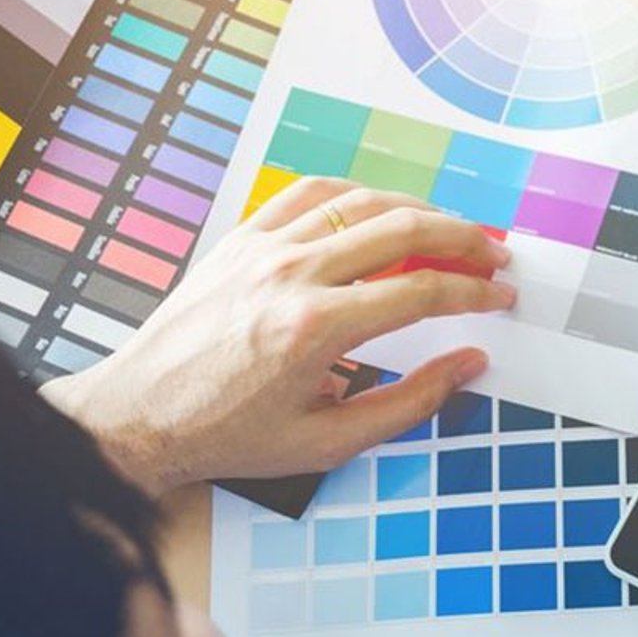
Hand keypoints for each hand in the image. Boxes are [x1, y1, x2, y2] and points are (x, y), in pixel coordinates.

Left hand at [42, 177, 514, 493]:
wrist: (136, 416)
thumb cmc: (228, 434)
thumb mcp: (328, 442)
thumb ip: (410, 402)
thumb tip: (469, 364)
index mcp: (316, 329)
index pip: (422, 291)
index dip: (475, 291)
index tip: (501, 296)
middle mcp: (292, 275)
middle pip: (404, 229)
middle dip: (463, 238)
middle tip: (494, 255)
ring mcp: (264, 248)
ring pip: (362, 202)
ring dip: (419, 210)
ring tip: (452, 229)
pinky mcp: (241, 238)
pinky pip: (311, 194)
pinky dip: (357, 194)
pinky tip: (383, 208)